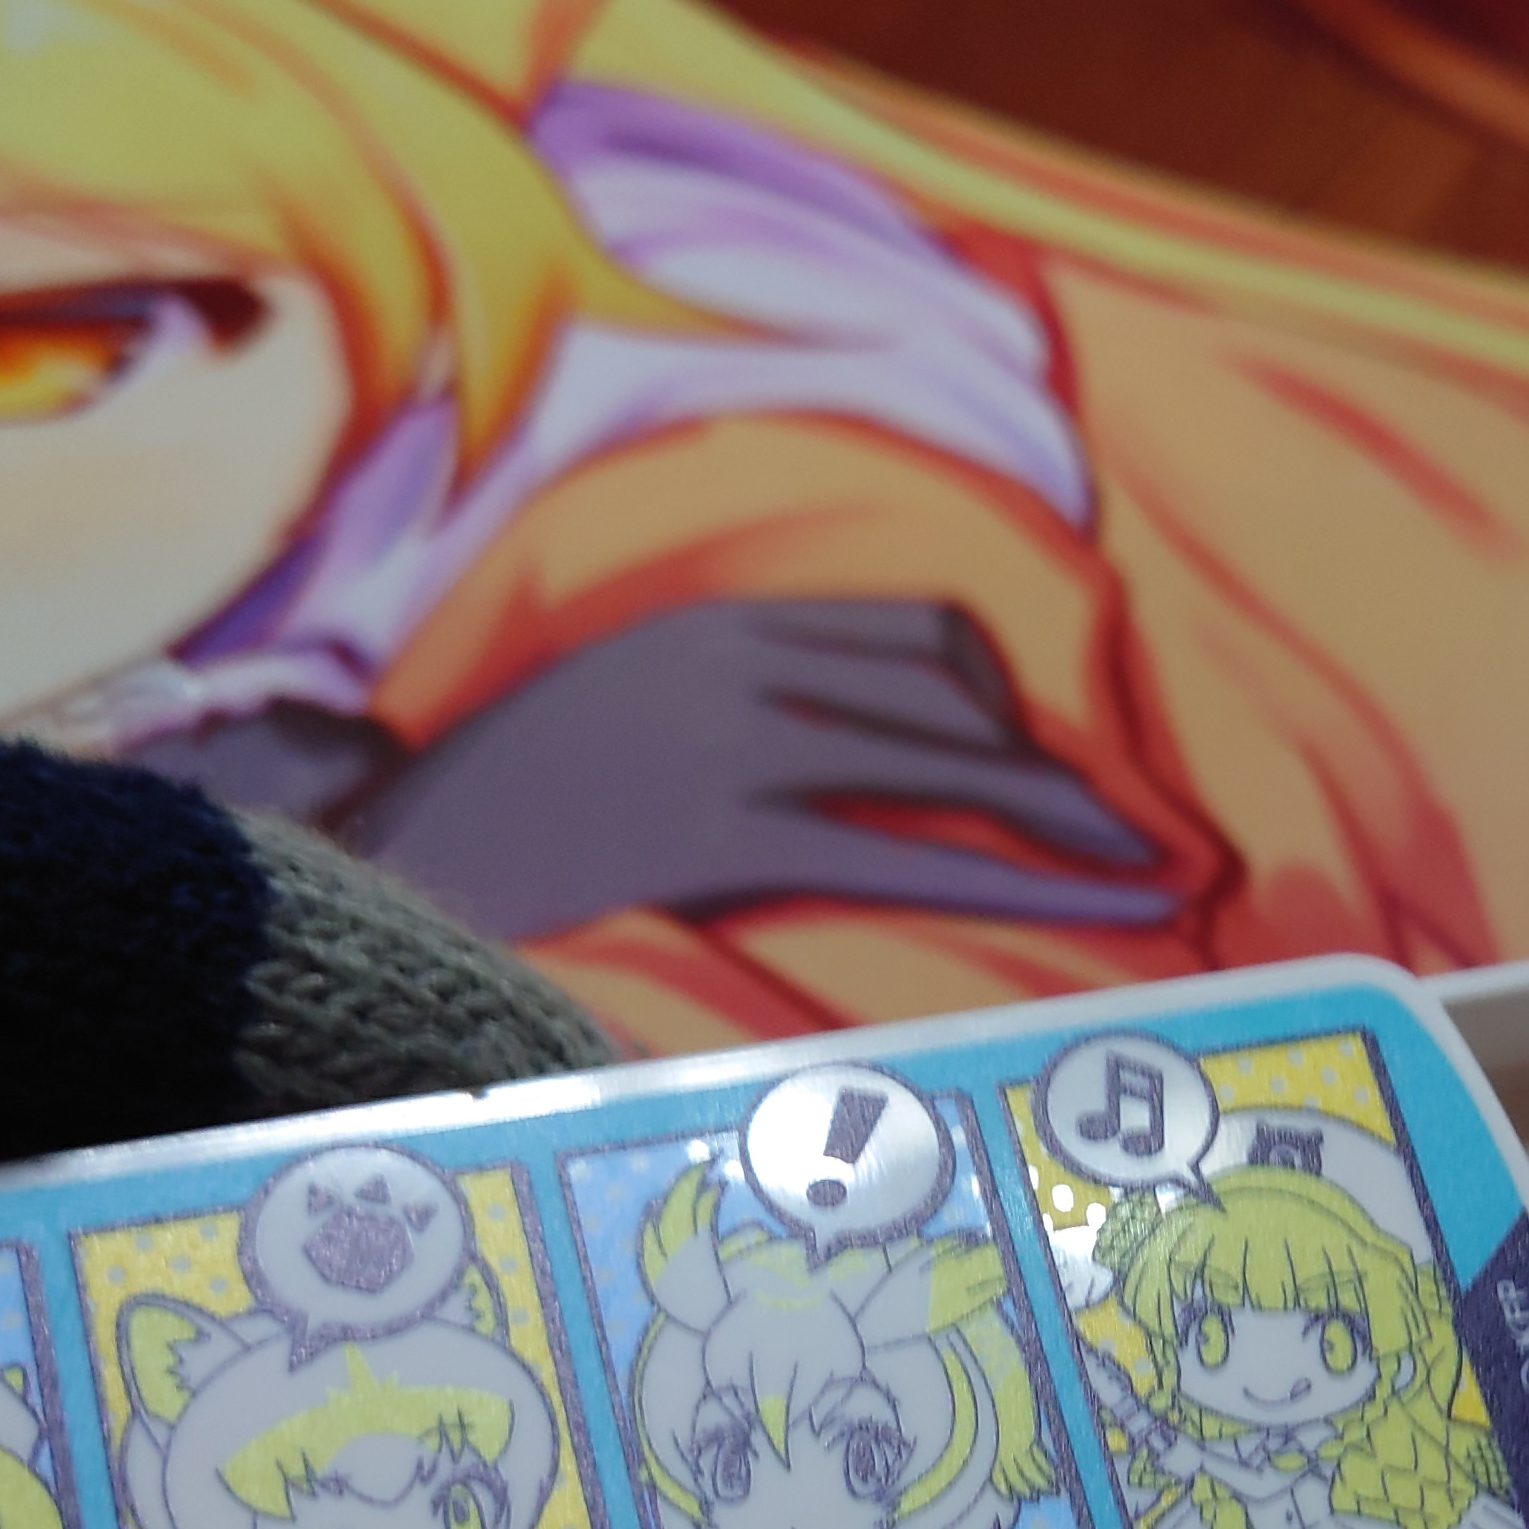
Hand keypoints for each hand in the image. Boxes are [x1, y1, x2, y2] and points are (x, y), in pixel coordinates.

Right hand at [152, 598, 1177, 943]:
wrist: (371, 856)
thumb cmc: (505, 819)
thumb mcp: (625, 725)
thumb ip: (730, 715)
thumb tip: (857, 760)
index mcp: (716, 624)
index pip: (919, 636)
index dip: (1008, 712)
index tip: (1059, 774)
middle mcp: (735, 659)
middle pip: (953, 702)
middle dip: (1063, 778)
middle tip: (1152, 842)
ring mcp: (728, 736)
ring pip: (949, 766)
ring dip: (1070, 827)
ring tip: (1157, 879)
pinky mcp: (721, 823)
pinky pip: (907, 847)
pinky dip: (1022, 874)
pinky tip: (1104, 904)